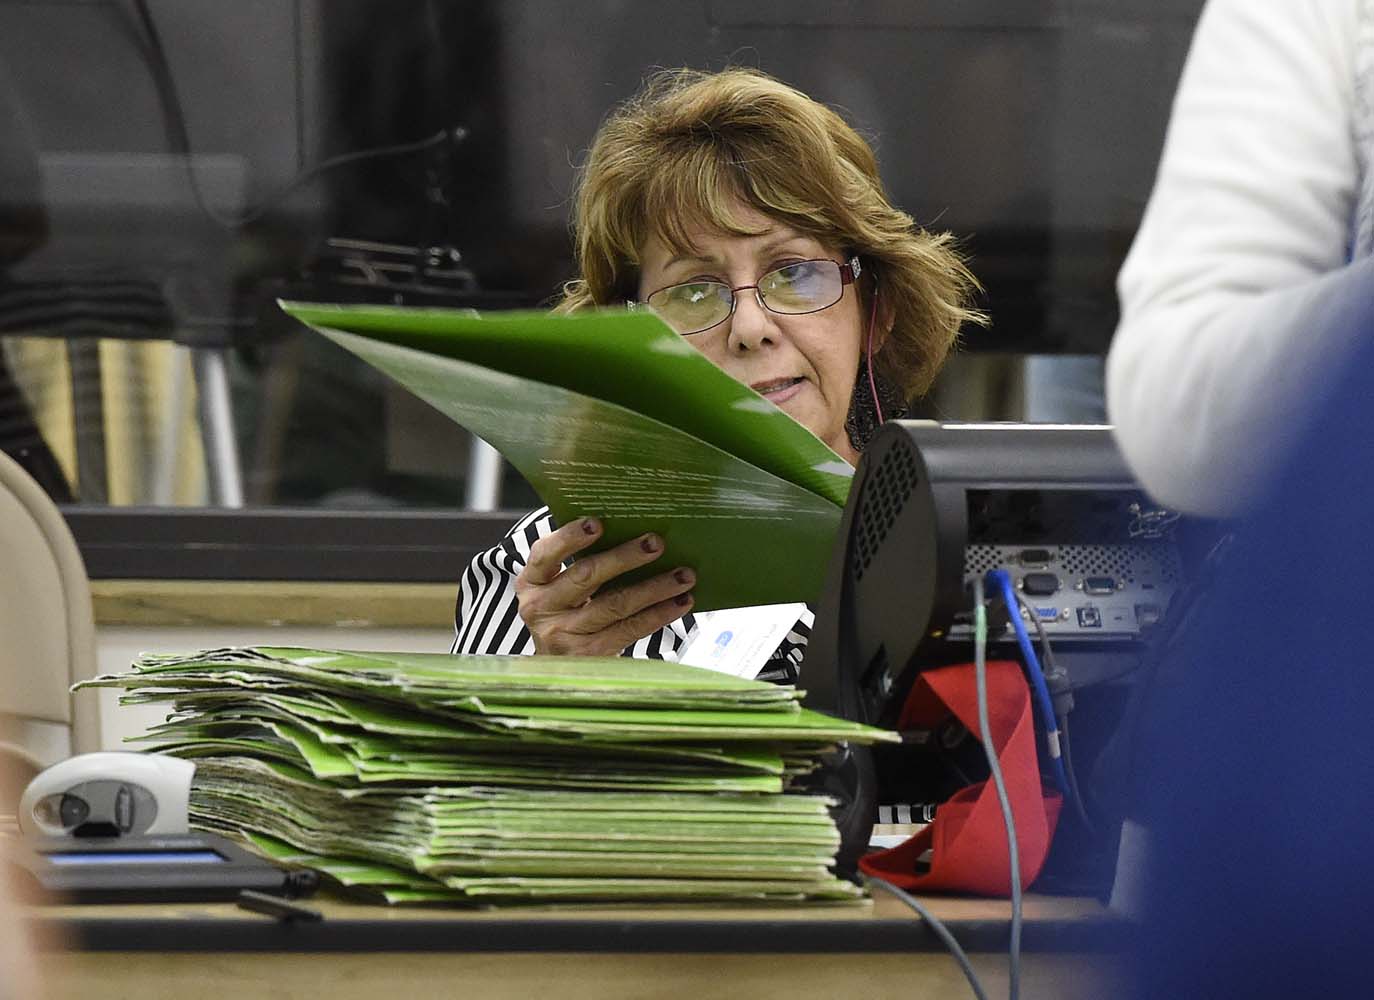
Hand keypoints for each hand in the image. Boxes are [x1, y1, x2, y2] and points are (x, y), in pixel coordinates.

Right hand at [515, 517, 694, 655]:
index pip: (546, 554)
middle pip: (586, 576)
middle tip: (656, 543)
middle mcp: (541, 608)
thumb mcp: (559, 586)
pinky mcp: (588, 655)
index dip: (570, 537)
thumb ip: (579, 560)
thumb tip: (631, 529)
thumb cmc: (567, 611)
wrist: (556, 667)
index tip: (598, 523)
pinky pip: (629, 629)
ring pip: (615, 604)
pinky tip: (680, 602)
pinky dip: (658, 614)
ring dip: (654, 587)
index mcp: (532, 581)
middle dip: (624, 557)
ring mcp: (562, 634)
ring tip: (684, 575)